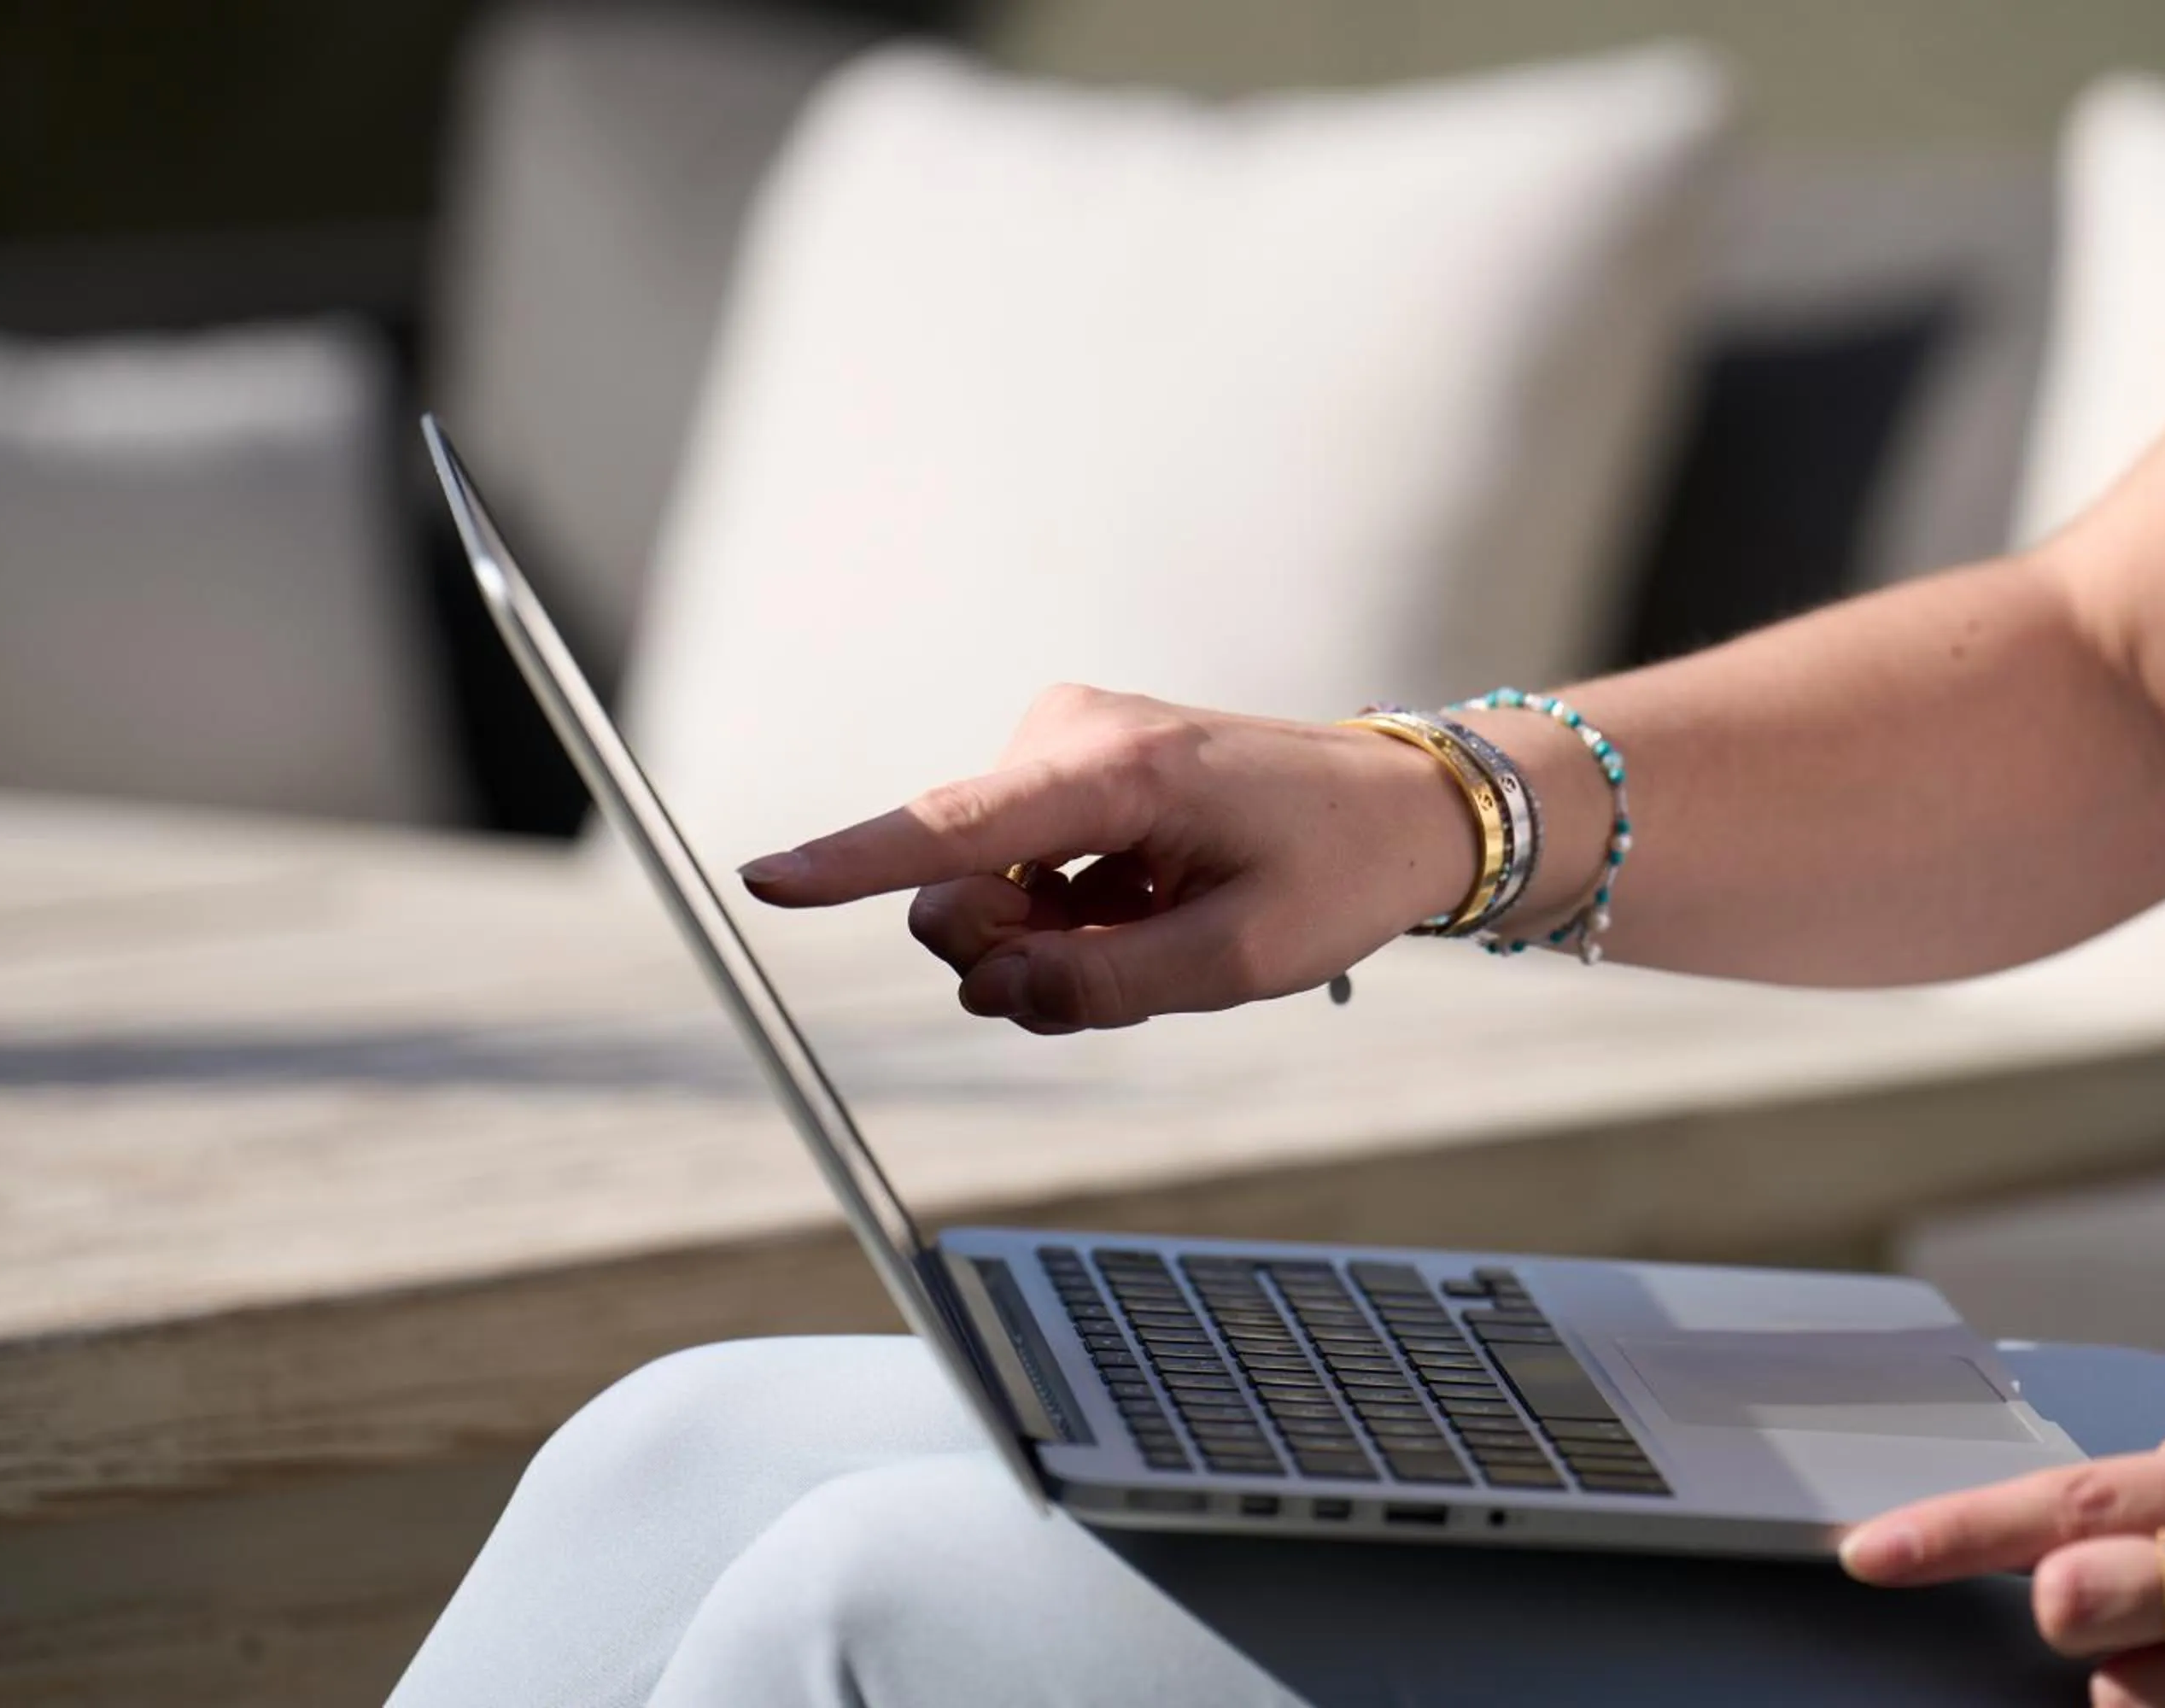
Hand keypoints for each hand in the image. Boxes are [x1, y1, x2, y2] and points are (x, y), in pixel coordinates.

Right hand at [735, 685, 1479, 1030]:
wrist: (1403, 806)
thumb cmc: (1335, 874)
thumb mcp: (1237, 962)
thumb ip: (1101, 989)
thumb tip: (989, 994)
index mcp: (1117, 770)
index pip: (954, 828)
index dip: (852, 865)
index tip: (761, 881)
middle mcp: (1071, 737)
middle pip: (957, 891)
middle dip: (1012, 958)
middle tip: (1121, 970)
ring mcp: (1066, 747)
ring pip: (986, 893)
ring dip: (1052, 942)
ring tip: (1158, 930)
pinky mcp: (1071, 769)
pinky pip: (1020, 876)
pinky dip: (1072, 917)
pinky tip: (1153, 907)